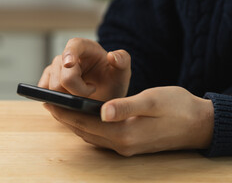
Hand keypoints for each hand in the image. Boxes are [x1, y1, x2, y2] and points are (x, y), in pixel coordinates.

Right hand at [38, 38, 130, 100]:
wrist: (106, 93)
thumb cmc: (112, 80)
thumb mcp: (123, 72)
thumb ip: (123, 61)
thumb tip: (111, 55)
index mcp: (85, 48)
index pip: (73, 45)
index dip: (69, 54)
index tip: (70, 64)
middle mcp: (67, 56)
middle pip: (62, 75)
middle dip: (77, 90)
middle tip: (92, 91)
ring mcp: (55, 68)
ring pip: (51, 86)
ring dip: (67, 97)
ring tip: (82, 96)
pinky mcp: (48, 80)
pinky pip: (43, 90)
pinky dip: (54, 99)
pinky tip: (68, 100)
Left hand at [44, 86, 213, 155]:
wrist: (200, 124)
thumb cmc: (179, 108)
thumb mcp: (153, 101)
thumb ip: (126, 107)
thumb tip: (102, 111)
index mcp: (125, 134)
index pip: (87, 124)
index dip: (66, 113)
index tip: (50, 102)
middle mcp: (122, 144)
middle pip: (85, 132)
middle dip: (65, 118)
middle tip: (48, 103)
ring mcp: (125, 146)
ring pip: (91, 135)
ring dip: (74, 122)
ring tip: (60, 108)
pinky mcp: (129, 143)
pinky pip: (100, 136)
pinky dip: (87, 126)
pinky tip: (83, 116)